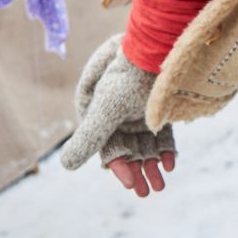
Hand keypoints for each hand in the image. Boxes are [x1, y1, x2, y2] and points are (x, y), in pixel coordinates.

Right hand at [60, 34, 176, 193]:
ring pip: (145, 143)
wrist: (162, 45)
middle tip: (147, 192)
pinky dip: (165, 149)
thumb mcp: (107, 108)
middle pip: (127, 147)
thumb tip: (66, 165)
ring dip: (152, 165)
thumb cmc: (130, 74)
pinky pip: (161, 132)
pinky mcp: (159, 105)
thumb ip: (89, 137)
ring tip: (160, 186)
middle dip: (137, 170)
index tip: (130, 183)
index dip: (118, 166)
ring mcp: (140, 108)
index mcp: (100, 111)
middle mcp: (118, 111)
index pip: (107, 145)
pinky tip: (171, 164)